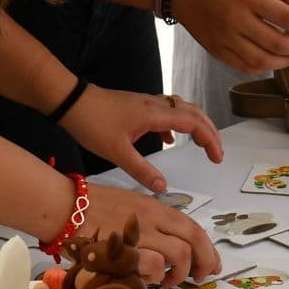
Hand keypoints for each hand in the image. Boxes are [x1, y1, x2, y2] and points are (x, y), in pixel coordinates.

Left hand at [60, 84, 224, 191]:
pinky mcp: (137, 106)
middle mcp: (155, 105)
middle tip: (217, 153)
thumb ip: (141, 170)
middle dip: (209, 131)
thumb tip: (163, 187)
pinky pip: (165, 111)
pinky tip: (168, 140)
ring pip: (181, 109)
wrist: (71, 101)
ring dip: (195, 125)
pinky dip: (174, 124)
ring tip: (201, 144)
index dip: (210, 139)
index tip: (217, 158)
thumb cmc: (92, 123)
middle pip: (193, 112)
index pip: (193, 123)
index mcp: (155, 114)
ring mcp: (146, 103)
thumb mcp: (117, 152)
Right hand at [78, 183, 219, 283]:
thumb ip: (150, 224)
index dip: (208, 248)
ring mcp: (139, 232)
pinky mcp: (125, 247)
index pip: (192, 226)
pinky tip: (146, 278)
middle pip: (194, 240)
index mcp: (155, 208)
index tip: (212, 264)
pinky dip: (155, 276)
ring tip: (168, 280)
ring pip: (179, 254)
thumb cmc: (91, 208)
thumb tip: (169, 249)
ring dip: (178, 273)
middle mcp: (152, 218)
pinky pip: (152, 266)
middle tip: (200, 277)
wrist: (63, 205)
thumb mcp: (129, 208)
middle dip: (204, 261)